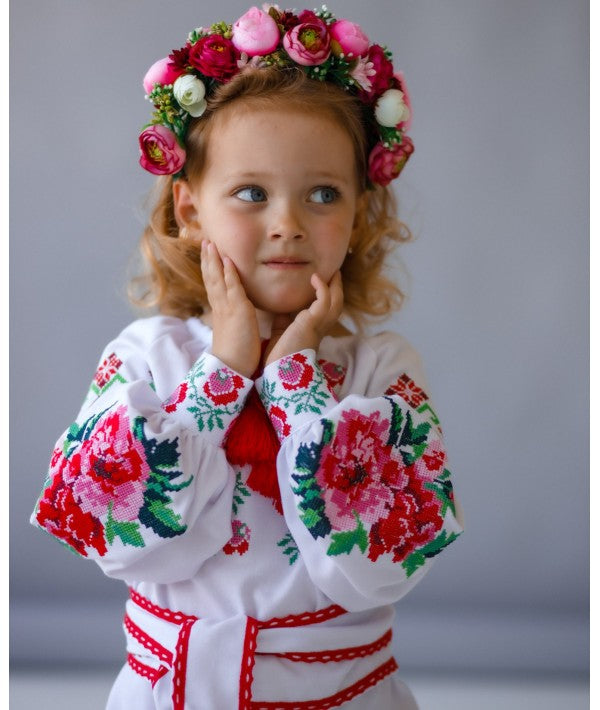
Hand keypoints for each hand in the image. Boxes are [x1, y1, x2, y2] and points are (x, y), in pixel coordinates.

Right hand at [200, 240, 260, 377]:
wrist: (231, 369)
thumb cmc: (236, 356)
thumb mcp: (235, 334)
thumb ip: (237, 323)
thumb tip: (241, 319)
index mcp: (220, 313)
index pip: (214, 287)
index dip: (211, 271)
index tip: (208, 257)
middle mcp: (220, 308)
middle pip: (211, 279)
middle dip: (208, 260)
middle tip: (205, 242)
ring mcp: (227, 308)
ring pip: (217, 279)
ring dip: (214, 260)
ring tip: (210, 244)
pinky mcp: (238, 311)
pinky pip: (232, 287)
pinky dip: (229, 273)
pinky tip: (227, 260)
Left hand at [264, 271, 343, 366]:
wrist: (278, 372)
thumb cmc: (278, 357)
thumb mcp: (280, 334)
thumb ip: (282, 321)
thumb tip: (279, 309)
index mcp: (313, 332)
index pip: (325, 313)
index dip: (327, 298)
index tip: (322, 284)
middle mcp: (319, 329)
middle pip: (336, 306)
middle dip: (337, 289)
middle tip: (334, 273)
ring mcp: (318, 325)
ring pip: (336, 302)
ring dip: (335, 286)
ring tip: (331, 272)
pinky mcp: (312, 323)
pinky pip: (323, 301)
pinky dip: (322, 288)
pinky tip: (314, 277)